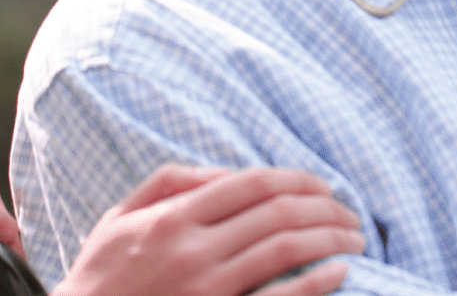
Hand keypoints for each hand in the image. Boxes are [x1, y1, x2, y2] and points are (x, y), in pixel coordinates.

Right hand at [51, 164, 363, 295]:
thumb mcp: (120, 219)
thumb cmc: (102, 277)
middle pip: (277, 213)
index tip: (322, 184)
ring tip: (354, 237)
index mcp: (173, 218)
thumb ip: (169, 184)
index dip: (297, 179)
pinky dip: (317, 282)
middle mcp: (193, 250)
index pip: (252, 183)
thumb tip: (223, 172)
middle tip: (350, 212)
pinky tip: (339, 271)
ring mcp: (207, 289)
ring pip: (286, 249)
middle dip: (325, 208)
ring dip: (330, 238)